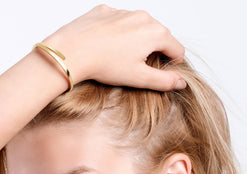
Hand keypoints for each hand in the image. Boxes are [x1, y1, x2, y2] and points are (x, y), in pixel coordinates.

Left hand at [43, 5, 185, 90]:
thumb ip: (164, 81)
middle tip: (137, 67)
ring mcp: (123, 12)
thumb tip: (181, 82)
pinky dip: (117, 33)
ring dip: (135, 40)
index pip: (177, 49)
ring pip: (138, 27)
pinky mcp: (105, 11)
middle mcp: (143, 17)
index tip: (163, 72)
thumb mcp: (138, 78)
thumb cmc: (104, 65)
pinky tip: (105, 46)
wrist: (72, 51)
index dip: (173, 64)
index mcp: (156, 33)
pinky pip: (118, 22)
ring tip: (119, 57)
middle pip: (158, 36)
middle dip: (153, 51)